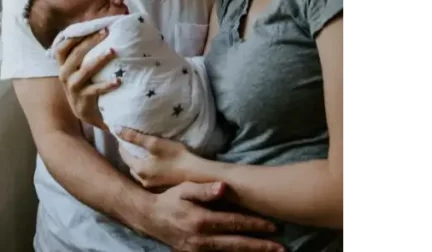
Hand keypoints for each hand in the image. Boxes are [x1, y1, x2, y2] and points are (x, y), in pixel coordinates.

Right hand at [55, 29, 120, 129]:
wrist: (83, 110)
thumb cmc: (84, 82)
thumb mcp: (78, 67)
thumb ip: (83, 52)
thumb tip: (101, 29)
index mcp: (63, 64)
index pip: (62, 47)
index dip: (74, 36)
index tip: (91, 27)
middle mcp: (65, 73)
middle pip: (76, 54)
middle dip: (91, 41)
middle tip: (106, 32)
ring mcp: (73, 86)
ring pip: (86, 69)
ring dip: (100, 59)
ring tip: (112, 51)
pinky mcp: (83, 98)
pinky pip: (95, 89)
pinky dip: (107, 85)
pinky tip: (118, 81)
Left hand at [118, 127, 202, 188]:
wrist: (197, 174)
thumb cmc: (177, 156)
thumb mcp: (155, 143)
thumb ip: (135, 137)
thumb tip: (116, 129)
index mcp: (138, 169)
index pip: (123, 155)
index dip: (122, 144)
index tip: (122, 135)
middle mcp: (141, 180)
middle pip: (130, 164)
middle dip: (129, 154)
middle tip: (131, 143)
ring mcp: (150, 186)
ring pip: (138, 172)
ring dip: (137, 162)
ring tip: (140, 152)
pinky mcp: (159, 187)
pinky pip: (147, 176)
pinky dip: (145, 169)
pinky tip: (152, 163)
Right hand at [137, 181, 283, 251]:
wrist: (150, 218)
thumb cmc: (170, 200)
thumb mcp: (184, 189)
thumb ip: (204, 189)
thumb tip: (224, 186)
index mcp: (201, 221)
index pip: (234, 223)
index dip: (255, 225)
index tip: (274, 226)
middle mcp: (202, 240)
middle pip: (237, 244)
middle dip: (261, 247)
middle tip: (282, 249)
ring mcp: (199, 250)